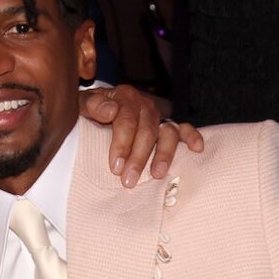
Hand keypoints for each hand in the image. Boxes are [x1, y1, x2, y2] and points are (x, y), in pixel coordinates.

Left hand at [79, 85, 204, 186]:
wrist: (93, 111)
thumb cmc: (87, 113)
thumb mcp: (80, 106)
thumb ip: (91, 105)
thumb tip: (110, 110)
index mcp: (123, 97)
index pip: (126, 121)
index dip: (121, 144)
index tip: (115, 167)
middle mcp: (144, 105)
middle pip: (146, 131)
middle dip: (138, 157)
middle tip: (129, 180)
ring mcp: (157, 116)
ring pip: (167, 132)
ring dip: (163, 154)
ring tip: (156, 174)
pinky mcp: (167, 126)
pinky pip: (183, 128)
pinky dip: (192, 136)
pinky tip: (197, 149)